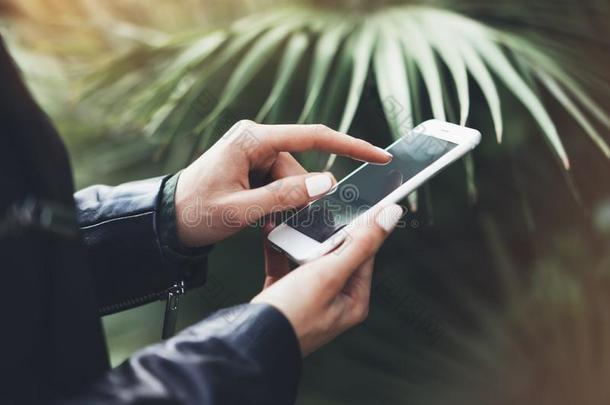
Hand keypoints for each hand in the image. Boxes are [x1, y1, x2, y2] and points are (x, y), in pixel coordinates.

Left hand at [175, 121, 391, 246]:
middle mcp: (255, 138)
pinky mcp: (253, 164)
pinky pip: (280, 182)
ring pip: (292, 178)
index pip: (313, 136)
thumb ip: (285, 196)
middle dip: (297, 197)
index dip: (350, 146)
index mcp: (252, 139)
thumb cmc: (196, 212)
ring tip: (258, 220)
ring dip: (284, 203)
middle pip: (301, 166)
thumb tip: (327, 182)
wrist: (168, 220)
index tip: (380, 156)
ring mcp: (254, 150)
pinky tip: (258, 214)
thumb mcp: (242, 210)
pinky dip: (277, 201)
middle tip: (273, 221)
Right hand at [252, 204, 402, 356]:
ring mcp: (308, 298)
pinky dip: (278, 248)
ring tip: (290, 221)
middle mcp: (334, 300)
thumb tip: (390, 216)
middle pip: (335, 252)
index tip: (352, 202)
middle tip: (314, 213)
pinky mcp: (283, 294)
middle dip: (322, 232)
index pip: (364, 253)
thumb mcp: (331, 273)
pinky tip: (271, 232)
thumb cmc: (293, 314)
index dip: (359, 227)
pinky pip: (284, 263)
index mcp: (353, 300)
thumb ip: (361, 244)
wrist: (251, 340)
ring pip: (307, 256)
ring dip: (298, 238)